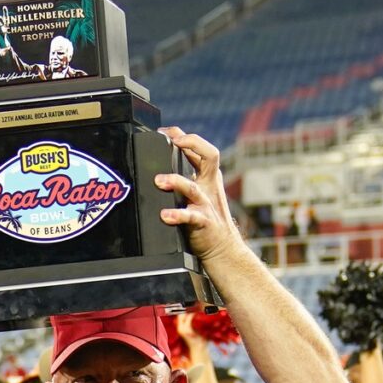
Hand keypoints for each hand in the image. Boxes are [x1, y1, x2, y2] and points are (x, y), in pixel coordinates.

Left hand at [155, 129, 242, 264]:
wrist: (223, 251)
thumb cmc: (206, 219)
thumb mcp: (199, 193)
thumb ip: (186, 177)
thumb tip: (163, 159)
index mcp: (208, 177)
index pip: (201, 148)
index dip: (184, 136)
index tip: (165, 132)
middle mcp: (209, 187)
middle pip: (210, 156)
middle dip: (191, 144)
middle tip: (172, 142)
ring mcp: (206, 204)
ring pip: (193, 188)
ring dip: (176, 182)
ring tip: (159, 181)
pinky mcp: (203, 223)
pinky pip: (191, 217)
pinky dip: (177, 215)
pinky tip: (166, 215)